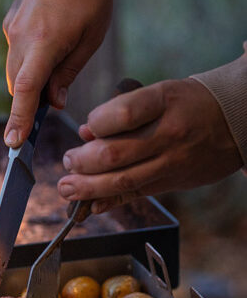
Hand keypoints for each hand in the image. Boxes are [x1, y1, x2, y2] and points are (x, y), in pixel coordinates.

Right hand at [3, 0, 113, 146]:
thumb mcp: (90, 38)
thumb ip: (67, 73)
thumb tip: (53, 103)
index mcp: (45, 41)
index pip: (26, 90)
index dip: (19, 119)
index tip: (13, 143)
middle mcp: (21, 36)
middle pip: (17, 85)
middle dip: (29, 101)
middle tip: (51, 104)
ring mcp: (12, 27)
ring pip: (15, 70)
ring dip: (30, 80)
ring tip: (57, 65)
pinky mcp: (10, 20)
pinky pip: (15, 51)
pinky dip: (28, 61)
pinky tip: (49, 44)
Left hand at [57, 78, 242, 211]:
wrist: (236, 119)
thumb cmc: (188, 102)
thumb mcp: (158, 92)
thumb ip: (121, 110)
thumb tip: (85, 133)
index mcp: (163, 101)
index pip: (119, 116)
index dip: (94, 124)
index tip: (86, 127)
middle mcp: (168, 133)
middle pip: (114, 155)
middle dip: (81, 162)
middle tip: (67, 161)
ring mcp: (171, 161)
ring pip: (122, 181)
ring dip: (87, 187)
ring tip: (67, 187)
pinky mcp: (173, 182)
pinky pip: (136, 195)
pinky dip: (110, 202)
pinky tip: (91, 206)